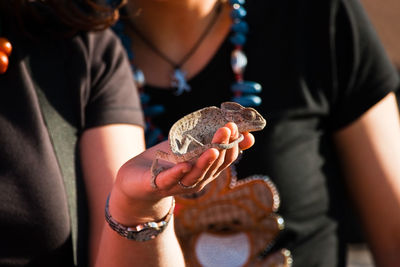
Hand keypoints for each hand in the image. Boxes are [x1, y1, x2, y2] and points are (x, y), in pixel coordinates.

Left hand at [108, 122, 253, 224]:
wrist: (135, 181)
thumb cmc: (166, 162)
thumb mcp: (191, 148)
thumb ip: (213, 140)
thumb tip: (247, 134)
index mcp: (206, 169)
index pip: (226, 158)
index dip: (234, 144)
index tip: (237, 127)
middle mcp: (197, 179)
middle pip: (214, 165)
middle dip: (223, 146)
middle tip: (229, 128)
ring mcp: (179, 184)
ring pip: (196, 175)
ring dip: (206, 162)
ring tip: (214, 149)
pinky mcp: (159, 184)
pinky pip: (170, 180)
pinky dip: (178, 174)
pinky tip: (185, 165)